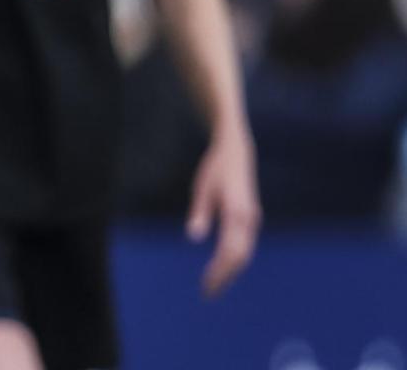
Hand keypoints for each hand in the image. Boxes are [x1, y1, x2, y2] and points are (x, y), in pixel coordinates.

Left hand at [186, 128, 259, 297]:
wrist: (237, 153)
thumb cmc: (215, 169)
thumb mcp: (202, 188)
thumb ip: (200, 213)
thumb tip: (194, 237)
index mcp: (237, 213)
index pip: (230, 251)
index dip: (219, 271)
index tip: (207, 284)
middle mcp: (249, 220)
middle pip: (240, 257)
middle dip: (225, 276)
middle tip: (208, 292)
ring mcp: (252, 220)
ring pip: (244, 253)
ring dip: (230, 270)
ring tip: (213, 284)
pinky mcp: (250, 219)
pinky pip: (245, 245)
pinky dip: (234, 259)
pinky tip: (222, 267)